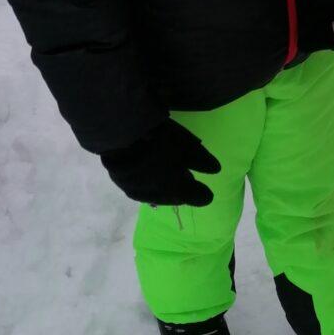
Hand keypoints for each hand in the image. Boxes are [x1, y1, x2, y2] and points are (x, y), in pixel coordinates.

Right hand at [100, 118, 220, 206]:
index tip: (206, 189)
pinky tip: (147, 169)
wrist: (118, 136)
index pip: (198, 199)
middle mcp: (157, 197)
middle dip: (182, 190)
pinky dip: (147, 181)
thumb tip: (215, 169)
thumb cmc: (160, 141)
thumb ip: (202, 161)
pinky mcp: (120, 183)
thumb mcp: (188, 146)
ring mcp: (136, 191)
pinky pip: (140, 187)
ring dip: (163, 186)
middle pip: (175, 198)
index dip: (203, 194)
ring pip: (156, 194)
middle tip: (186, 177)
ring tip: (166, 172)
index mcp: (177, 191)